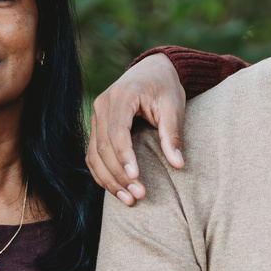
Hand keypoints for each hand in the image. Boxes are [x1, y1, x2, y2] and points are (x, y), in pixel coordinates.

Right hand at [86, 53, 187, 205]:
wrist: (151, 71)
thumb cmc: (164, 87)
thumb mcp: (174, 106)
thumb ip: (173, 134)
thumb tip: (178, 164)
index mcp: (121, 96)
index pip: (117, 131)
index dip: (124, 157)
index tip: (136, 177)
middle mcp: (102, 105)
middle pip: (103, 147)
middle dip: (119, 175)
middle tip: (138, 195)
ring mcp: (96, 117)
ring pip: (94, 155)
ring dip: (109, 180)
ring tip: (128, 200)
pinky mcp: (96, 128)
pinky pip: (93, 156)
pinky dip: (102, 175)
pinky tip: (117, 190)